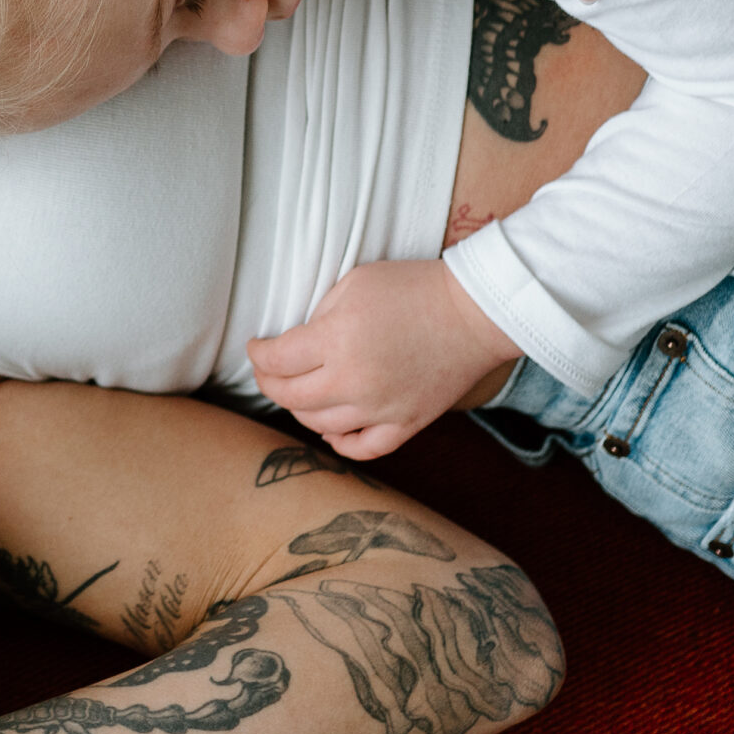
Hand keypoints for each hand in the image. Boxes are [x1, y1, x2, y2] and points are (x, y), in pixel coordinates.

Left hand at [248, 259, 518, 458]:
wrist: (476, 313)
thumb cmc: (414, 289)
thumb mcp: (354, 284)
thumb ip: (319, 315)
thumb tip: (297, 343)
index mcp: (336, 341)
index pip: (276, 360)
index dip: (258, 354)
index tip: (257, 347)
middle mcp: (354, 382)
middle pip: (290, 397)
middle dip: (269, 382)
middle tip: (267, 370)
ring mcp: (381, 409)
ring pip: (318, 425)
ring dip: (300, 409)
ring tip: (299, 391)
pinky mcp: (406, 424)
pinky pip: (362, 449)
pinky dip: (340, 442)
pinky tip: (332, 427)